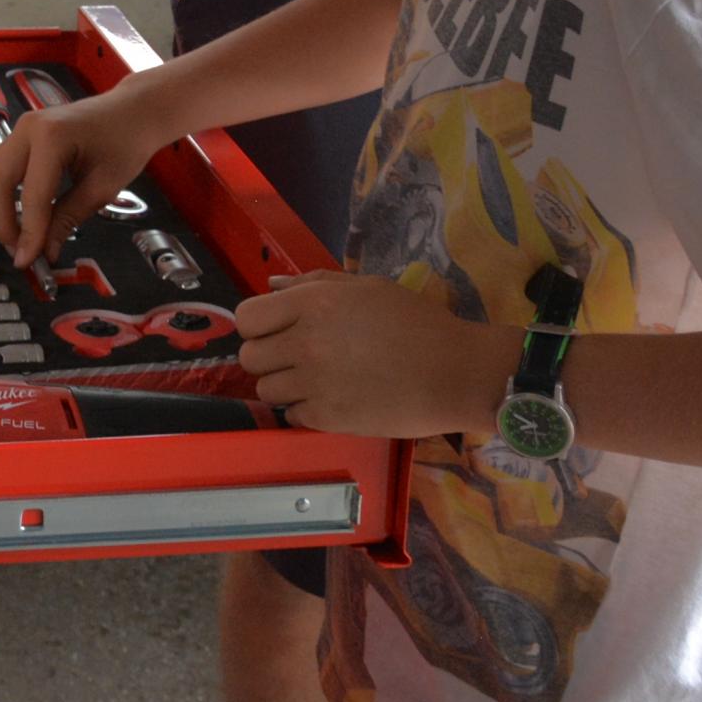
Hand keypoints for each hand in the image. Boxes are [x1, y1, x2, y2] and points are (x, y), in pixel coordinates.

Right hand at [0, 90, 164, 271]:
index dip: (28, 233)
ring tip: (18, 238)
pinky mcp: (19, 137)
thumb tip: (44, 252)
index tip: (27, 262)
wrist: (132, 112)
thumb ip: (68, 219)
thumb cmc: (126, 143)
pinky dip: (1, 197)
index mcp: (52, 136)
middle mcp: (26, 128)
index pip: (32, 194)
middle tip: (19, 251)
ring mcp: (19, 129)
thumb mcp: (103, 187)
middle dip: (0, 222)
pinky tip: (18, 218)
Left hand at [233, 272, 512, 440]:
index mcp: (313, 303)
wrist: (455, 373)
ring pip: (266, 389)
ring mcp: (313, 383)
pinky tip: (333, 399)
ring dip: (285, 385)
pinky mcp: (327, 419)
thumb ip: (314, 283)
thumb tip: (272, 286)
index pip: (247, 317)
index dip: (258, 325)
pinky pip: (291, 415)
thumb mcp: (367, 288)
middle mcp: (305, 341)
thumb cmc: (417, 323)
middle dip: (268, 357)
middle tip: (297, 358)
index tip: (278, 331)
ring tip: (318, 380)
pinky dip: (305, 410)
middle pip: (249, 357)